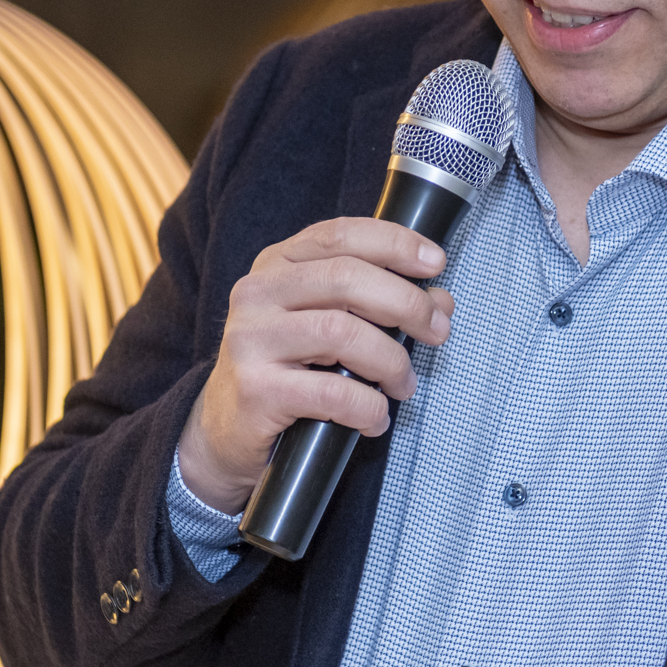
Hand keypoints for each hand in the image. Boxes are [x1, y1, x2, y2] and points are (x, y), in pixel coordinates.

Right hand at [175, 217, 455, 513]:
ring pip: (342, 333)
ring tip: (404, 385)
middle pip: (347, 278)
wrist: (226, 431)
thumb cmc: (287, 371)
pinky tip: (375, 418)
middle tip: (438, 331)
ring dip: (391, 361)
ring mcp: (251, 340)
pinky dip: (368, 408)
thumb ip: (376, 304)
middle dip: (407, 304)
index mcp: (275, 265)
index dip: (395, 243)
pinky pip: (331, 393)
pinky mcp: (255, 389)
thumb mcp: (325, 324)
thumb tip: (440, 301)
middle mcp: (257, 293)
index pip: (340, 235)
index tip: (436, 263)